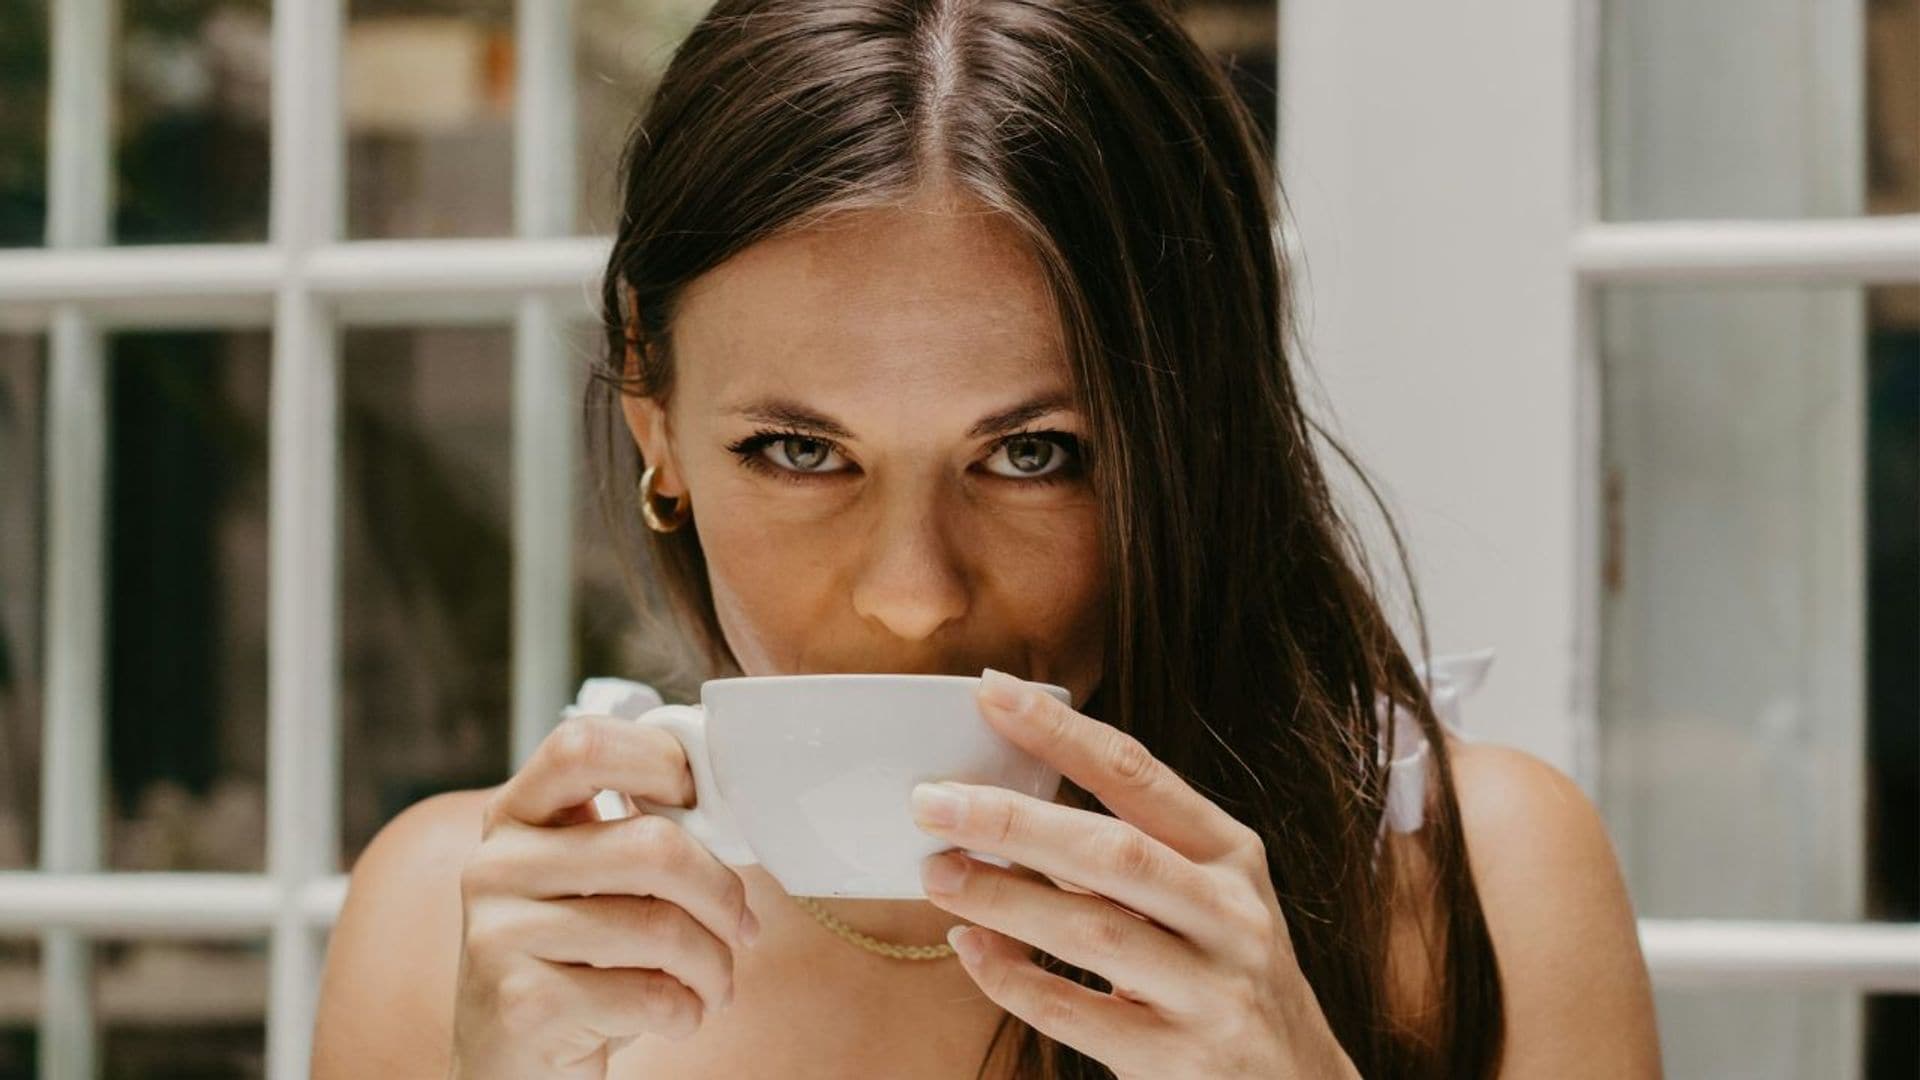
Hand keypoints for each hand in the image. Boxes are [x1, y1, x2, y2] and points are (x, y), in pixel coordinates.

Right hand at [449, 713, 760, 1078]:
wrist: (510, 1065)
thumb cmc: (572, 964)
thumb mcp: (590, 885)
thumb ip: (636, 837)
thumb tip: (730, 815)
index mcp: (516, 816)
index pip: (583, 744)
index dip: (660, 760)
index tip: (701, 801)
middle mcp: (496, 866)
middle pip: (651, 846)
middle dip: (721, 893)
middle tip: (740, 926)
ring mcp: (500, 935)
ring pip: (662, 928)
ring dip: (714, 964)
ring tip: (713, 982)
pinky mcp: (523, 1005)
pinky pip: (651, 995)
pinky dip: (689, 1011)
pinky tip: (679, 1016)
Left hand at [910, 670, 1360, 1078]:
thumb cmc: (1225, 971)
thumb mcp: (1205, 896)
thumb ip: (1129, 851)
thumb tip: (1003, 801)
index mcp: (1232, 855)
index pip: (1139, 774)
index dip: (1062, 732)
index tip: (992, 692)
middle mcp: (1231, 915)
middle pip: (1114, 852)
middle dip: (1015, 821)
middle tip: (932, 802)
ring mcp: (1211, 991)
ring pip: (1094, 930)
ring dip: (1004, 896)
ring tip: (937, 872)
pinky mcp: (1179, 1060)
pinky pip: (1077, 1014)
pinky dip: (1014, 978)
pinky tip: (972, 947)